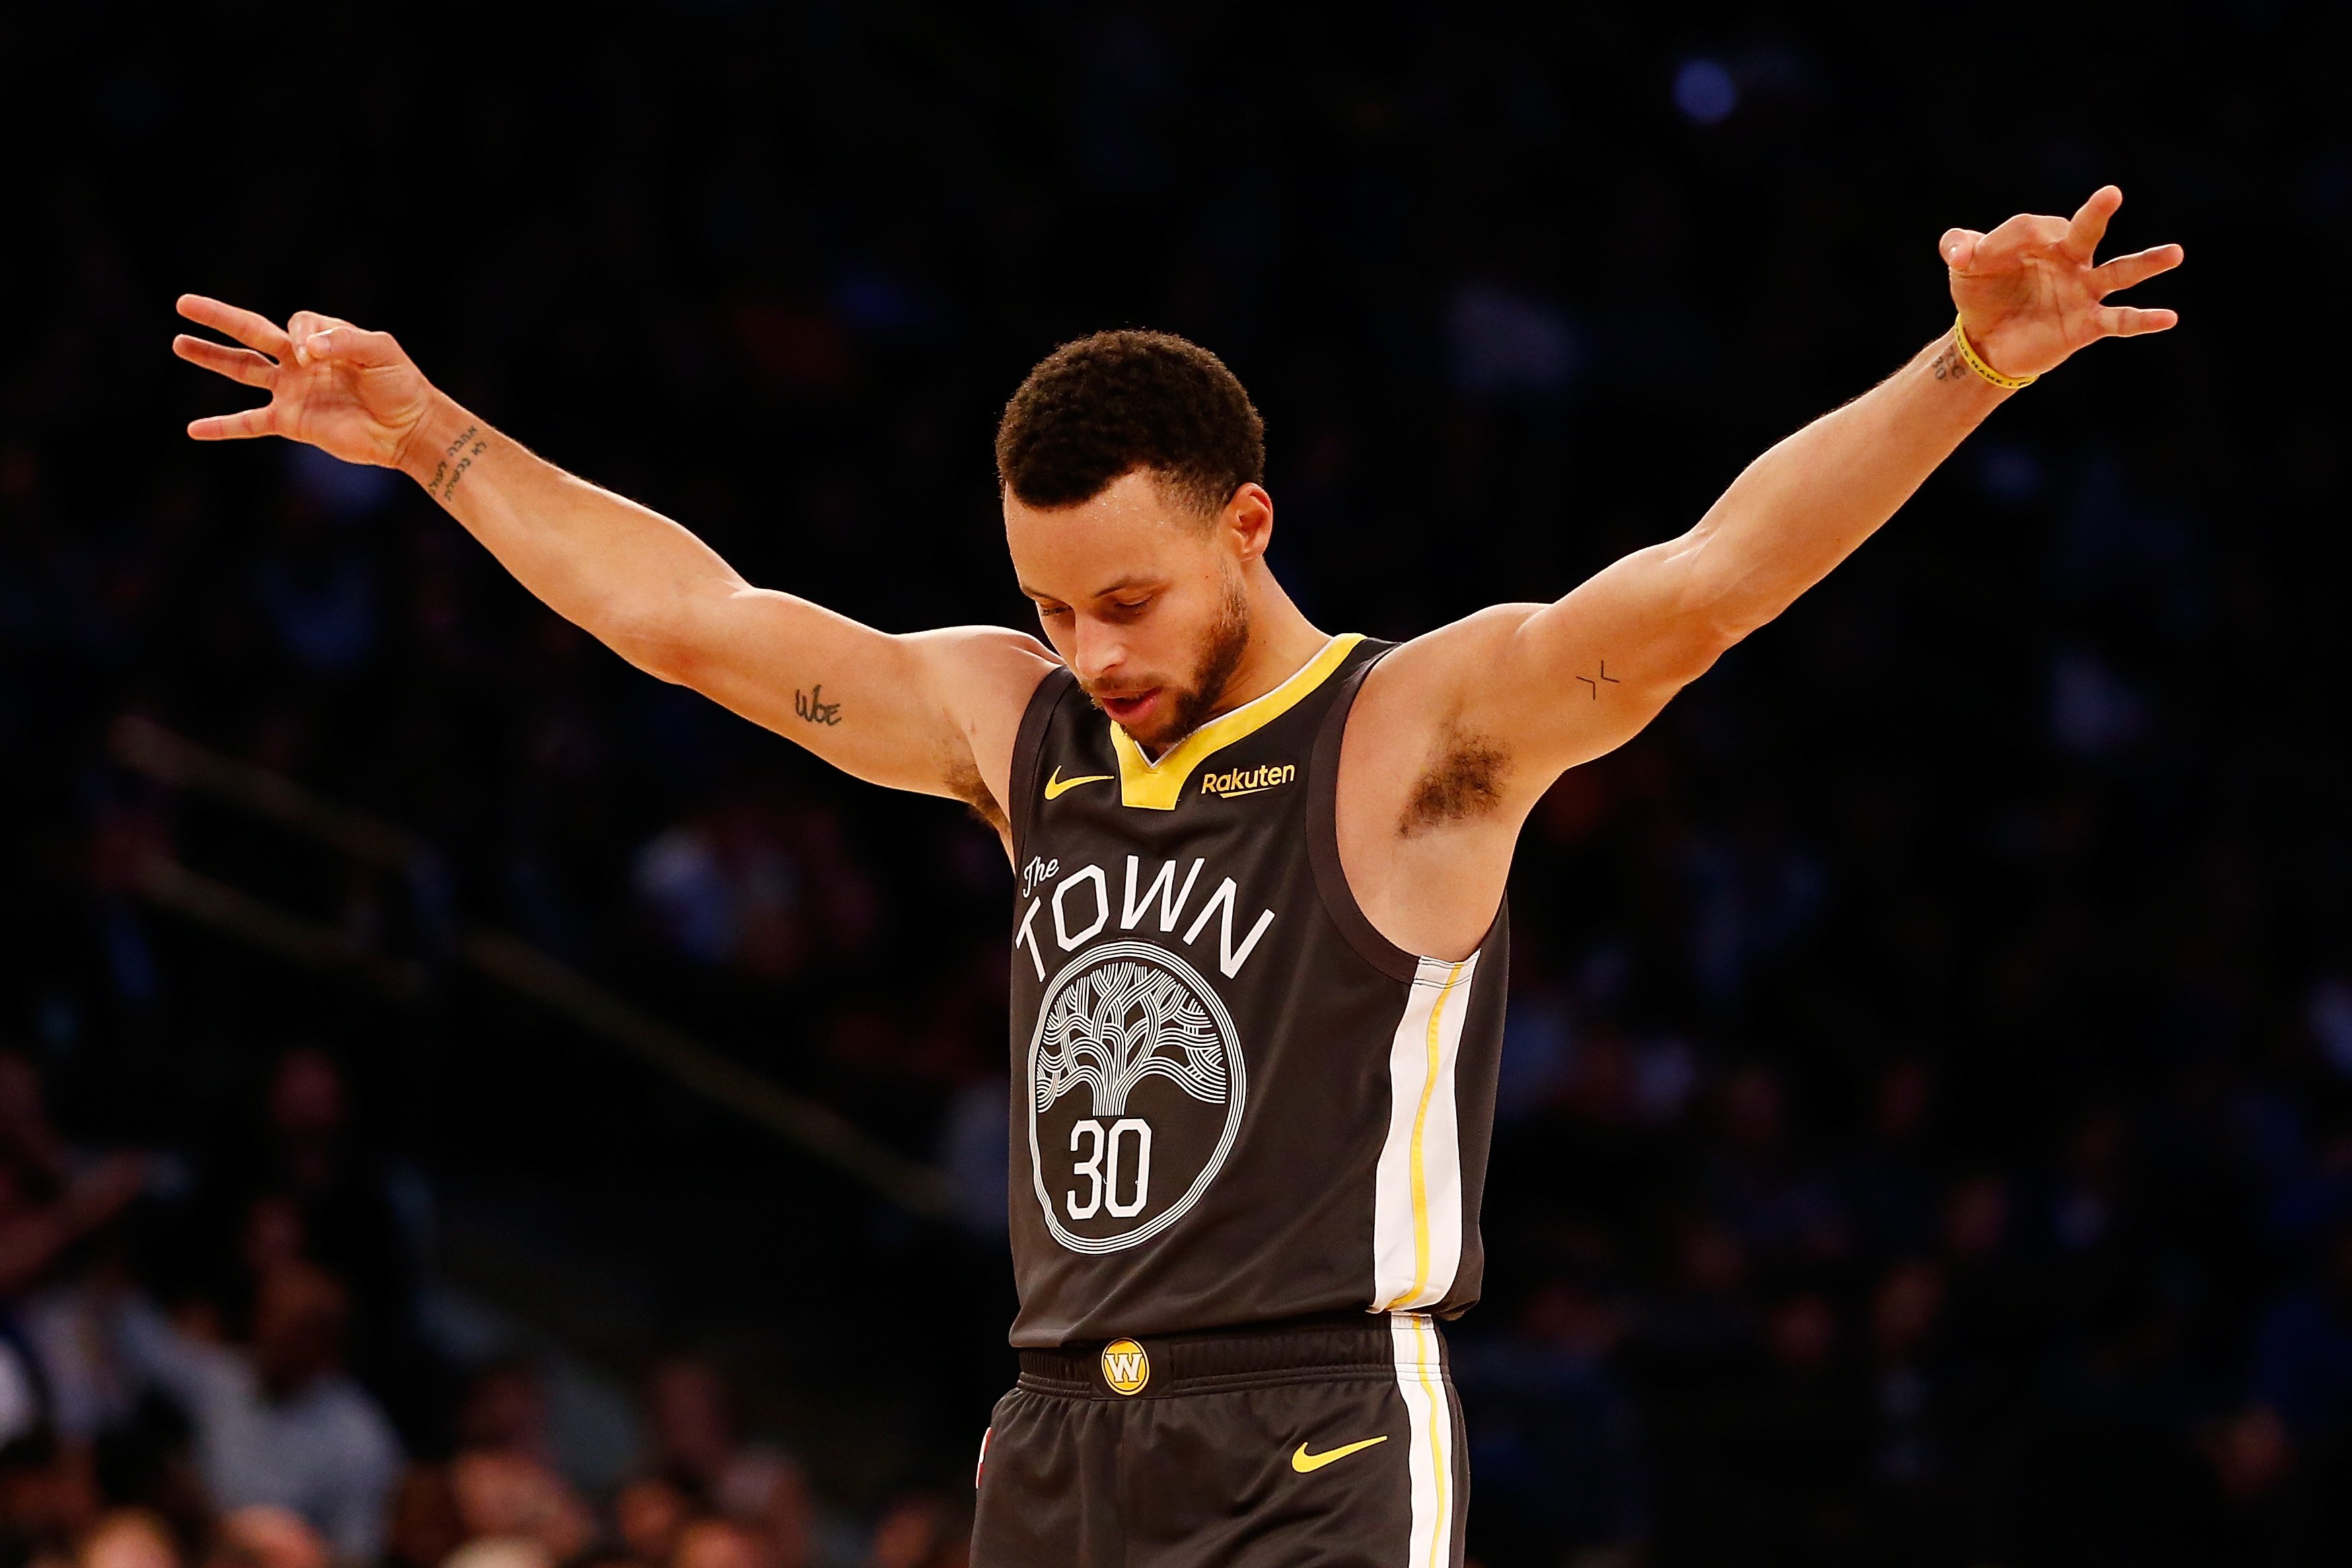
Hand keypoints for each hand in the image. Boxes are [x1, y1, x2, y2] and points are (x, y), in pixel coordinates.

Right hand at [173, 295, 437, 466]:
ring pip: (242, 370)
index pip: (296, 324)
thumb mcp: (383, 352)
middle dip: (219, 317)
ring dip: (210, 357)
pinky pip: (249, 423)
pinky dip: (223, 427)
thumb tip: (307, 350)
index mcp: (323, 338)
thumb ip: (346, 342)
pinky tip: (193, 430)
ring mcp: (291, 391)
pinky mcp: (290, 422)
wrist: (409, 429)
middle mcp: (300, 361)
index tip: (319, 357)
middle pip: (251, 333)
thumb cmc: (401, 386)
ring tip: (178, 343)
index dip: (304, 337)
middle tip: (183, 303)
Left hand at [1941, 186, 2181, 378]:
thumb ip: (1958, 246)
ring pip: (2119, 272)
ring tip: (2175, 252)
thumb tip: (1958, 251)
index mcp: (2045, 239)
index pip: (2031, 228)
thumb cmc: (1983, 292)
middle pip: (2086, 232)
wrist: (1986, 339)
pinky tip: (2168, 317)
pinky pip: (2119, 321)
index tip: (1977, 256)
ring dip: (2146, 263)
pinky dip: (2142, 320)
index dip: (2005, 241)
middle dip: (2096, 213)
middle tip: (2111, 193)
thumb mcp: (1965, 264)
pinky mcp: (2086, 325)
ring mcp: (2083, 291)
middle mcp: (2072, 260)